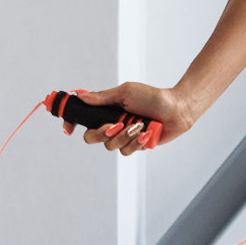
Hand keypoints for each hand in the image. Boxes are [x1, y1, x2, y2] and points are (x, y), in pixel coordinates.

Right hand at [71, 82, 190, 154]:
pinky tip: (146, 133)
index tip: (69, 128)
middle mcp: (113, 124)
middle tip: (114, 126)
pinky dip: (136, 142)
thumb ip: (103, 97)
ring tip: (139, 125)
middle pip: (91, 137)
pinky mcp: (136, 146)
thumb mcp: (126, 92)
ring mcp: (124, 136)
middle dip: (100, 133)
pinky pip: (126, 151)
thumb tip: (80, 96)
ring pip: (110, 146)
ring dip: (124, 136)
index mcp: (107, 110)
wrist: (176, 109)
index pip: (83, 119)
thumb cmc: (153, 97)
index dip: (72, 123)